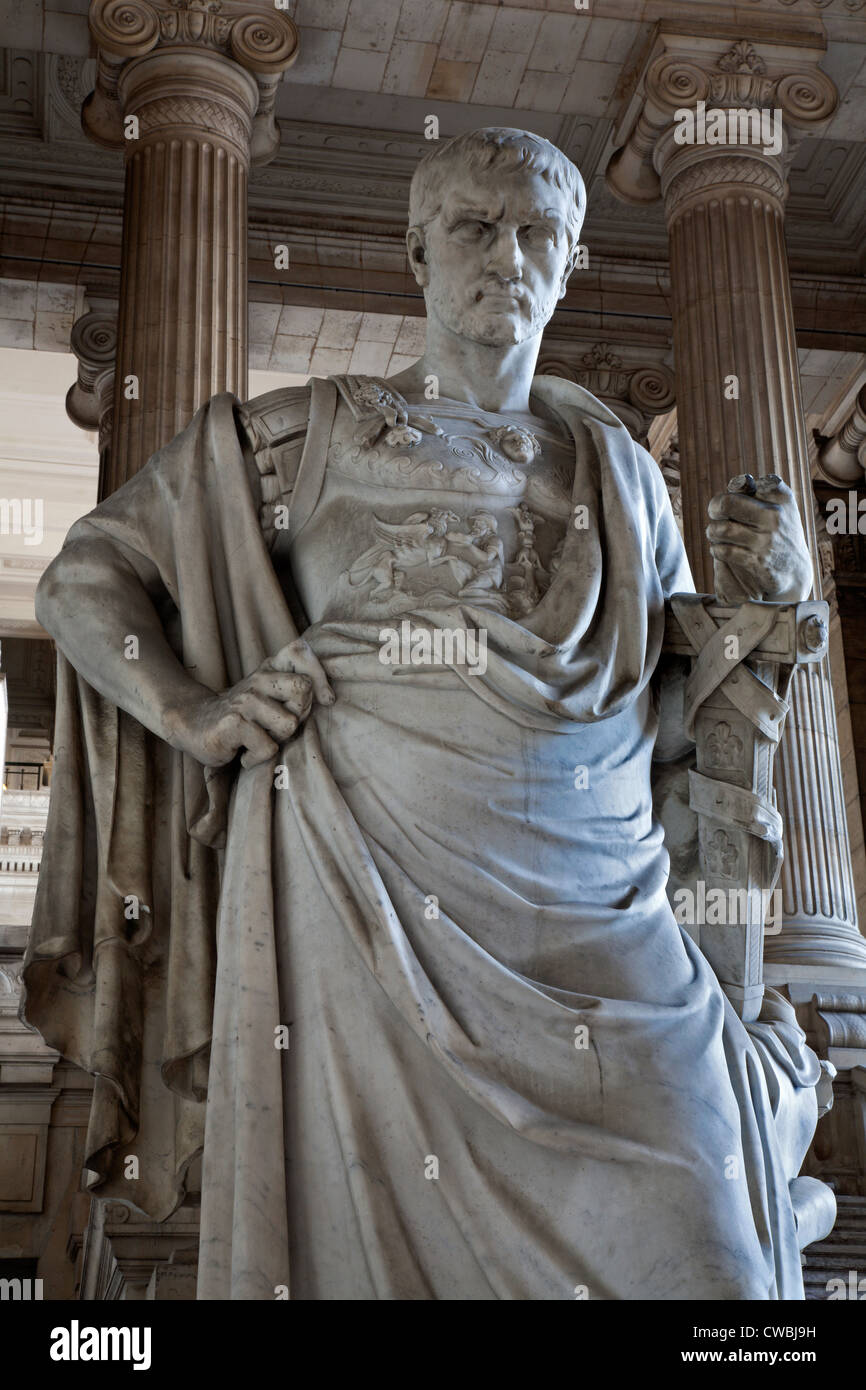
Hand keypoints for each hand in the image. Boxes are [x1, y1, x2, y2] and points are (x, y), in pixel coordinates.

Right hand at [169, 639, 334, 768]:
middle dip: (299, 716)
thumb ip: (294, 693)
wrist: (193, 725)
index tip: (327, 699)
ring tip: (257, 739)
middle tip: (277, 727)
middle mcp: (258, 680)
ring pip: (289, 725)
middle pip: (303, 692)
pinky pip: (268, 747)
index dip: (320, 676)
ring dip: (276, 741)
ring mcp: (246, 700)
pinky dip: (256, 758)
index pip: (302, 653)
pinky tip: (242, 752)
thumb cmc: (240, 718)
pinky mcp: (235, 723)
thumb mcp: (268, 699)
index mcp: (269, 671)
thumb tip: (329, 698)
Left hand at [706, 474, 812, 603]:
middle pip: (726, 503)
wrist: (793, 569)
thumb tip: (737, 483)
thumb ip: (755, 491)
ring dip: (712, 531)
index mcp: (781, 497)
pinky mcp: (758, 562)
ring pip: (722, 529)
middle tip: (715, 513)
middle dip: (714, 508)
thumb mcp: (776, 506)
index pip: (743, 483)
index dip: (732, 491)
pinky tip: (721, 549)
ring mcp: (767, 540)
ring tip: (715, 533)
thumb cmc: (777, 531)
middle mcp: (776, 516)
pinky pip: (723, 550)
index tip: (735, 501)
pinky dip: (716, 549)